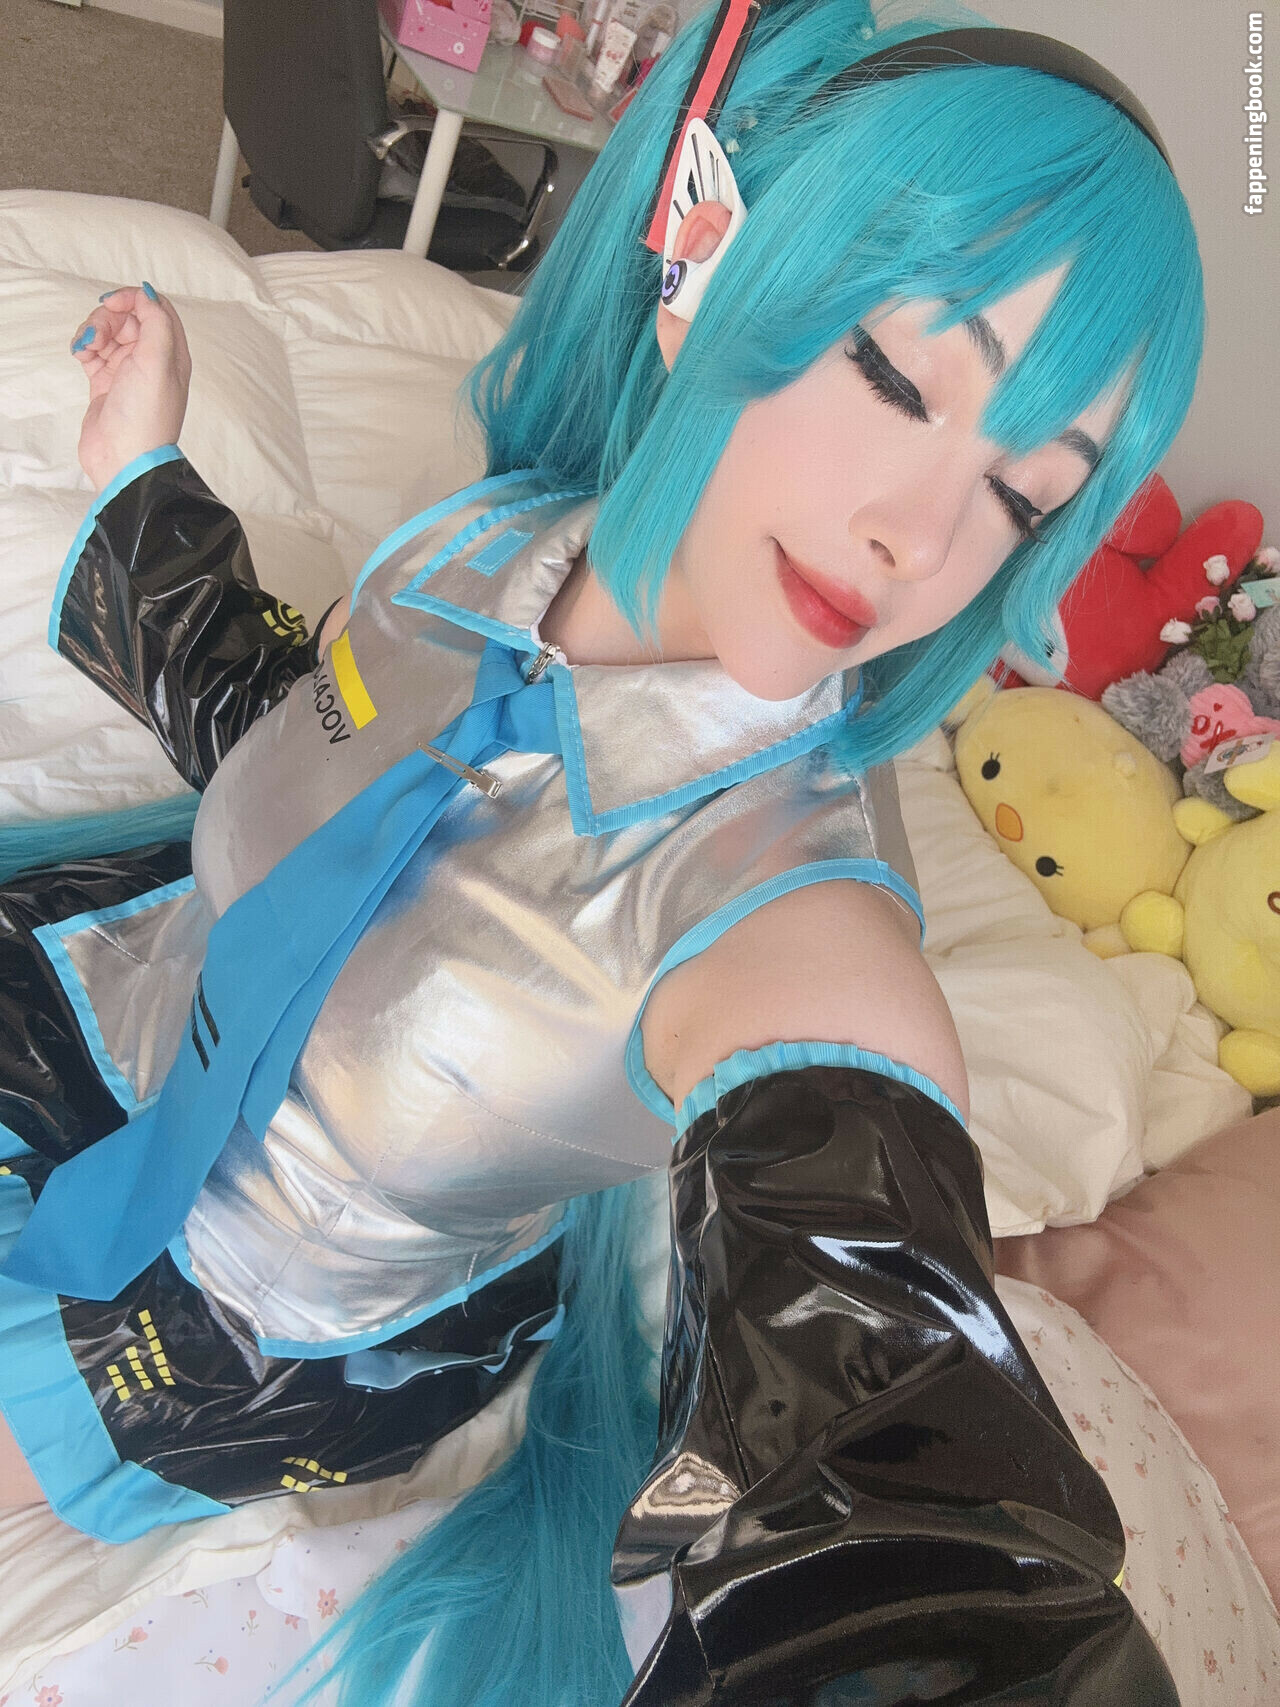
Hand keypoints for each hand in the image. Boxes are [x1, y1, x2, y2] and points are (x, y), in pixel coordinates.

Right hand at [70, 283, 192, 492]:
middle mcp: (152, 360)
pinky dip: (83, 347)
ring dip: (92, 332)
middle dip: (106, 318)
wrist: (122, 457)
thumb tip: (148, 293)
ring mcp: (127, 371)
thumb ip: (156, 321)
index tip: (112, 304)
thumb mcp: (159, 360)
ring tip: (86, 350)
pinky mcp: (105, 382)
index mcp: (172, 353)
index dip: (133, 299)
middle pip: (127, 317)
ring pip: (106, 332)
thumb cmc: (144, 413)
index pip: (156, 308)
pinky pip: (92, 350)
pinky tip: (80, 356)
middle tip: (96, 336)